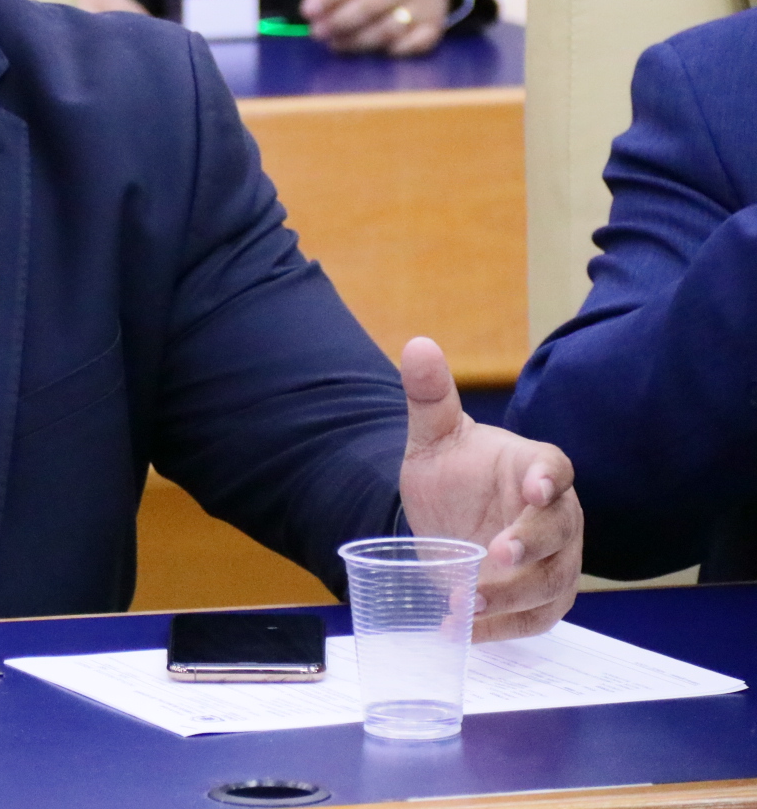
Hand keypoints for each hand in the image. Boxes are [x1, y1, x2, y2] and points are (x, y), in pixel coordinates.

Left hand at [299, 0, 450, 54]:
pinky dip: (392, 51)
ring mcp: (424, 4)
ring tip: (336, 44)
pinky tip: (375, 51)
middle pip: (369, 5)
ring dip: (357, 41)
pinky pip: (413, 46)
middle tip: (318, 33)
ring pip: (387, 29)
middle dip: (339, 22)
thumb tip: (311, 10)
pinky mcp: (434, 28)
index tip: (308, 12)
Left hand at [398, 338, 582, 641]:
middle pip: (558, 532)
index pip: (554, 468)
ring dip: (512, 595)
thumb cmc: (452, 472)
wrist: (448, 518)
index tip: (533, 485)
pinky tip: (464, 630)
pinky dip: (502, 629)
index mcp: (534, 467)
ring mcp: (554, 561)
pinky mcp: (541, 599)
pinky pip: (532, 619)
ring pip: (550, 582)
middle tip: (496, 554)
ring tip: (468, 601)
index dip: (547, 477)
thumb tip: (417, 345)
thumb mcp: (432, 436)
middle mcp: (555, 516)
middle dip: (531, 545)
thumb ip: (428, 396)